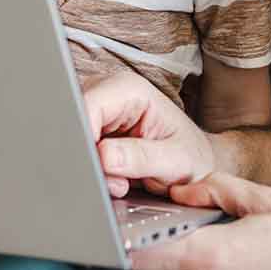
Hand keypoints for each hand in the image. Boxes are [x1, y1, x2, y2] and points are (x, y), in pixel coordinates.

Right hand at [86, 71, 217, 196]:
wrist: (197, 165)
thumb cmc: (191, 156)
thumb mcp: (174, 160)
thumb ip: (140, 157)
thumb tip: (104, 156)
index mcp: (131, 89)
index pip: (88, 105)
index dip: (85, 138)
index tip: (99, 167)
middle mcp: (111, 93)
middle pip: (75, 121)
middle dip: (90, 157)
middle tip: (117, 180)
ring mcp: (101, 110)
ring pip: (73, 138)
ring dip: (93, 165)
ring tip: (122, 180)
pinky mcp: (95, 128)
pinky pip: (79, 150)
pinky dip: (94, 169)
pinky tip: (115, 177)